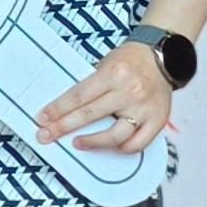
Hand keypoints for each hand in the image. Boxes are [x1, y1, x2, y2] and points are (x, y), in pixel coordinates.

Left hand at [35, 42, 176, 152]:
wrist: (164, 57)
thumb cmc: (131, 61)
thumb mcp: (106, 63)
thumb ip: (90, 85)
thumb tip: (64, 108)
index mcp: (113, 73)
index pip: (79, 95)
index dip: (58, 109)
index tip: (43, 119)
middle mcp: (129, 91)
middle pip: (90, 115)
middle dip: (63, 127)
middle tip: (46, 136)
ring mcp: (144, 108)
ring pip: (115, 135)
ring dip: (92, 142)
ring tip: (77, 143)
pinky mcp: (157, 120)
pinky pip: (138, 144)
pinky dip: (122, 148)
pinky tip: (110, 146)